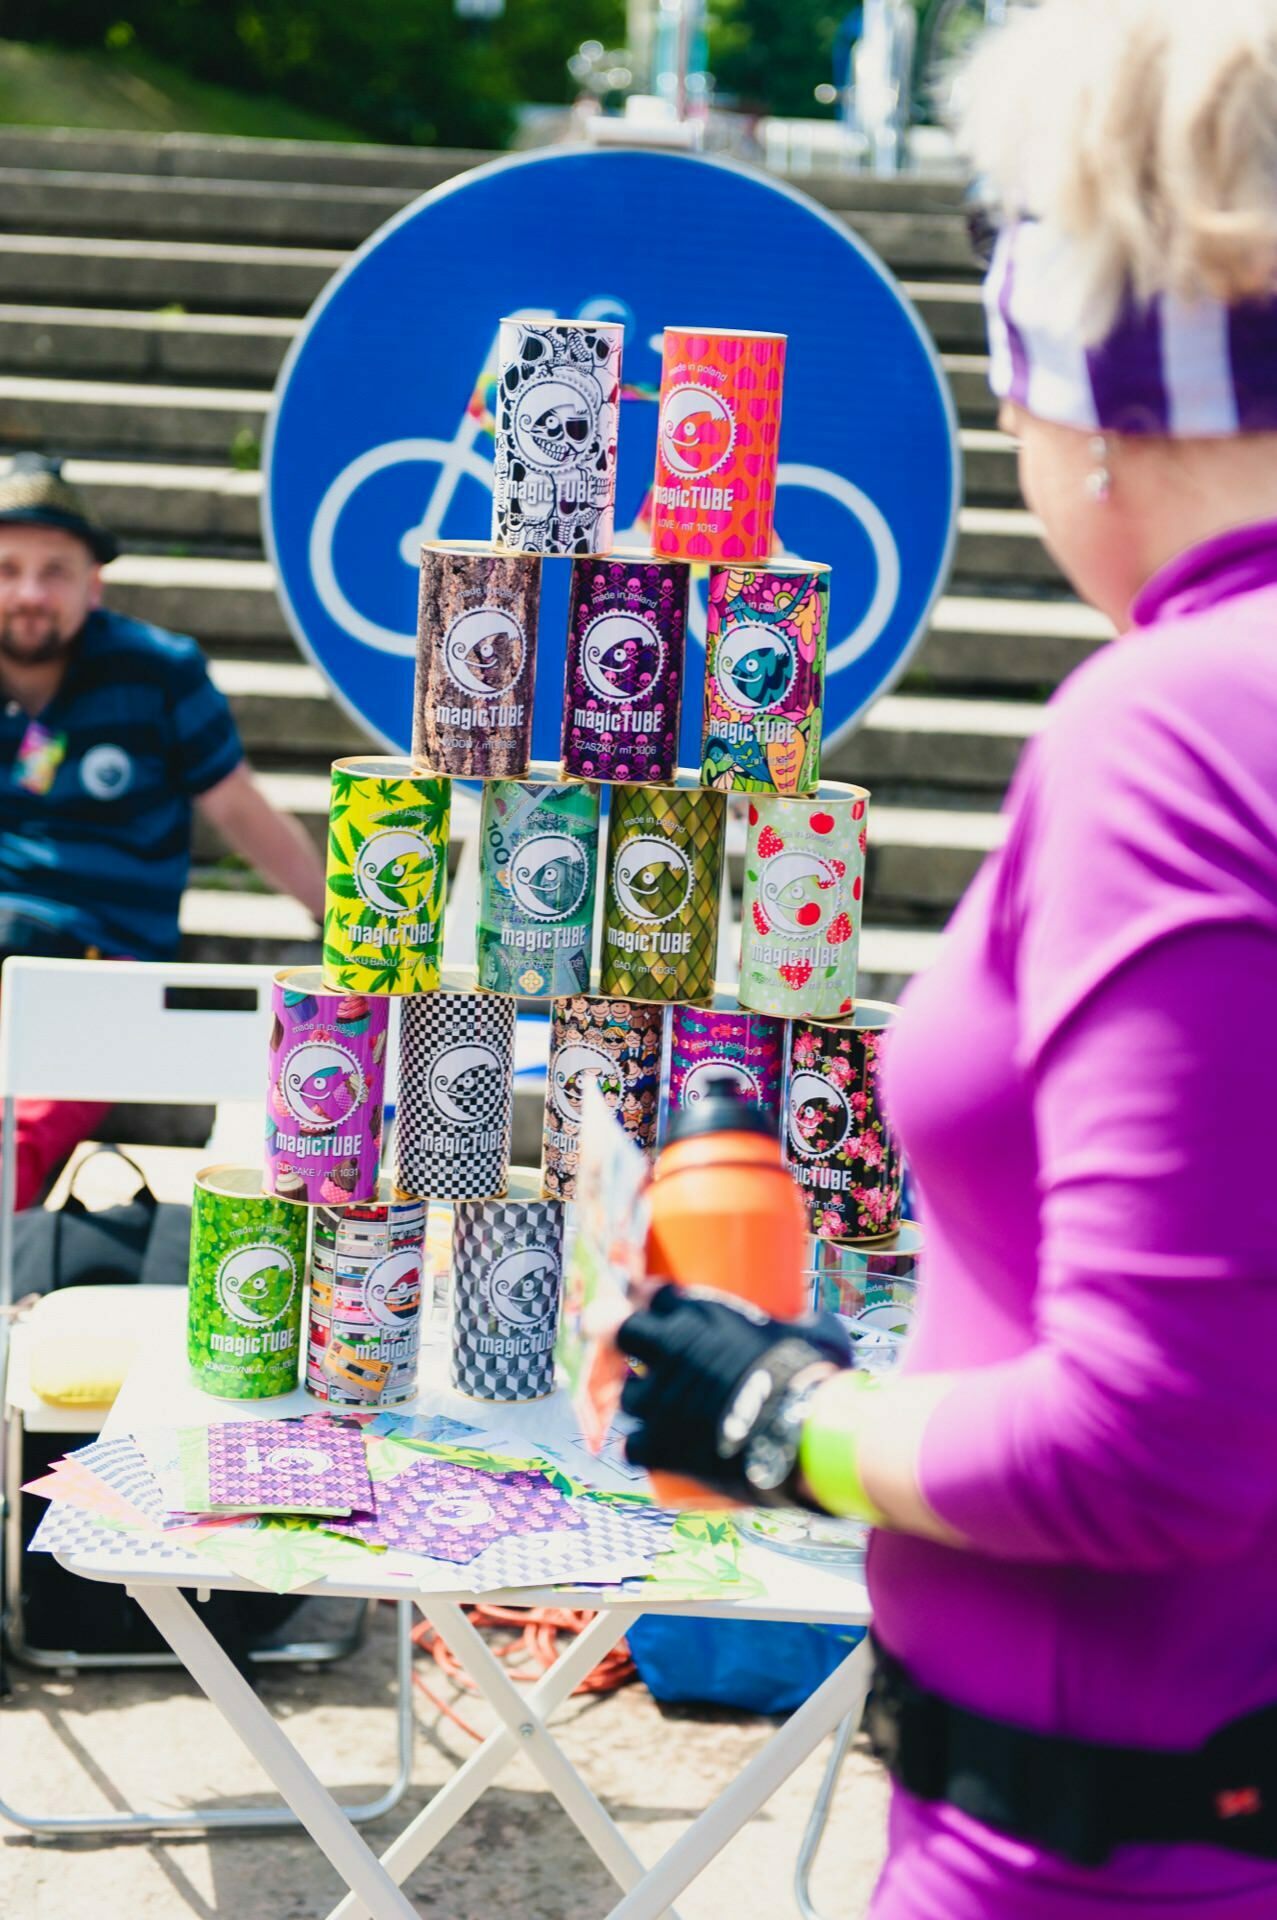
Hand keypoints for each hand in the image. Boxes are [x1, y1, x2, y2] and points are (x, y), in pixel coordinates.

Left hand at [616, 1286, 852, 1502]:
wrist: (801, 1435)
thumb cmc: (811, 1376)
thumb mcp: (813, 1333)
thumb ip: (804, 1322)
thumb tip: (813, 1324)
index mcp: (697, 1315)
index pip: (651, 1294)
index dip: (652, 1301)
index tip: (660, 1309)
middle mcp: (668, 1353)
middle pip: (623, 1336)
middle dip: (629, 1342)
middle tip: (648, 1355)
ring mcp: (659, 1401)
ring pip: (628, 1395)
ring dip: (641, 1400)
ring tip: (661, 1409)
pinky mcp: (660, 1446)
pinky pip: (633, 1446)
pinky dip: (642, 1448)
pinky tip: (653, 1450)